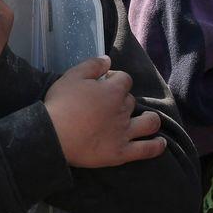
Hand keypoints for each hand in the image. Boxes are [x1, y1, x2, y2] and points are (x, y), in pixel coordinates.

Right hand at [44, 56, 165, 167]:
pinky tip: (159, 142)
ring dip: (150, 119)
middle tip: (108, 105)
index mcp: (112, 91)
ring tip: (145, 120)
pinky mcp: (121, 152)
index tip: (104, 83)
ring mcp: (124, 133)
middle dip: (122, 99)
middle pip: (131, 101)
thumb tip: (109, 60)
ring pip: (149, 123)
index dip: (115, 79)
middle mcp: (123, 110)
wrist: (52, 136)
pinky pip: (147, 150)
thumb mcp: (72, 76)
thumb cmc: (60, 104)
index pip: (124, 79)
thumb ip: (93, 65)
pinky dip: (156, 146)